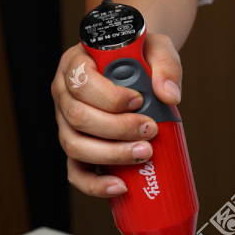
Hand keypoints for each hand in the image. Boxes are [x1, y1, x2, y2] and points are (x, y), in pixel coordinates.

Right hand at [51, 34, 182, 196]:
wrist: (137, 67)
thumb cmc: (140, 55)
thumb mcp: (156, 48)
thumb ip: (166, 65)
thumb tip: (169, 96)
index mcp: (76, 66)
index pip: (81, 83)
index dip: (110, 97)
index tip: (139, 100)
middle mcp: (65, 96)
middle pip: (77, 117)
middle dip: (117, 128)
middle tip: (150, 129)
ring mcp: (67, 124)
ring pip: (74, 145)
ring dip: (111, 154)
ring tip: (144, 153)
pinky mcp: (77, 148)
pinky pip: (76, 172)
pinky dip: (95, 184)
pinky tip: (120, 186)